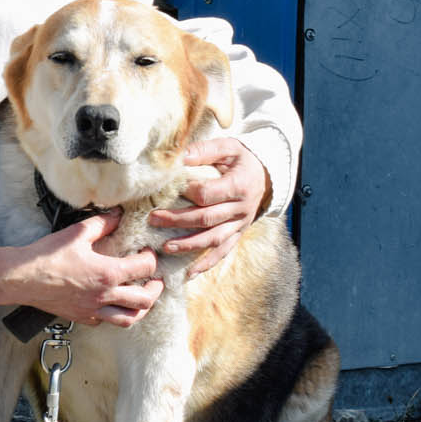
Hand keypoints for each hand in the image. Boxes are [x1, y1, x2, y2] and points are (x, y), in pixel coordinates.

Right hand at [0, 209, 161, 326]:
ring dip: (140, 309)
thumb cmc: (46, 256)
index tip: (147, 253)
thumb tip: (117, 215)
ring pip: (129, 319)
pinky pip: (105, 322)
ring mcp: (93, 310)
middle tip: (155, 280)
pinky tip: (111, 305)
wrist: (21, 278)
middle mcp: (104, 295)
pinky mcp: (81, 317)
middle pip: (144, 300)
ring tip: (141, 299)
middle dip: (155, 289)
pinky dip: (114, 315)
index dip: (151, 258)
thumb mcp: (76, 233)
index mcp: (107, 273)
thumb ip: (102, 224)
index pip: (144, 268)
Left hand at [150, 136, 270, 275]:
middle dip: (178, 220)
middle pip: (206, 218)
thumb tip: (180, 156)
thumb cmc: (243, 160)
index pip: (208, 194)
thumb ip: (205, 151)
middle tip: (153, 219)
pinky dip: (206, 264)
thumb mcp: (229, 147)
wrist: (267, 176)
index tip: (167, 190)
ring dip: (189, 245)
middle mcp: (241, 208)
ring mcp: (240, 224)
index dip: (186, 192)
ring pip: (213, 239)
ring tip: (166, 247)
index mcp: (238, 185)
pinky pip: (223, 252)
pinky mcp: (238, 234)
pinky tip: (188, 274)